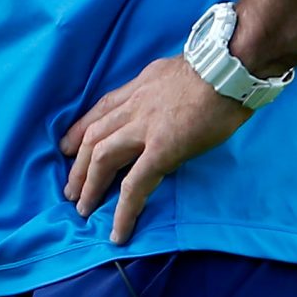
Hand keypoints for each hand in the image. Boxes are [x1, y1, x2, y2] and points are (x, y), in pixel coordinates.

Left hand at [59, 57, 252, 244]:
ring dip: (90, 186)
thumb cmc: (217, 68)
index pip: (102, 109)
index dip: (81, 130)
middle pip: (94, 137)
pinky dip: (124, 210)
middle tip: (69, 188)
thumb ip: (162, 89)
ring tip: (82, 209)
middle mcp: (134, 106)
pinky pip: (136, 184)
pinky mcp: (162, 150)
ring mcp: (145, 128)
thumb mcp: (175, 72)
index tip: (67, 146)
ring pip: (103, 158)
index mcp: (140, 87)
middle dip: (77, 164)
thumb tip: (164, 101)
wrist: (230, 66)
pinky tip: (118, 231)